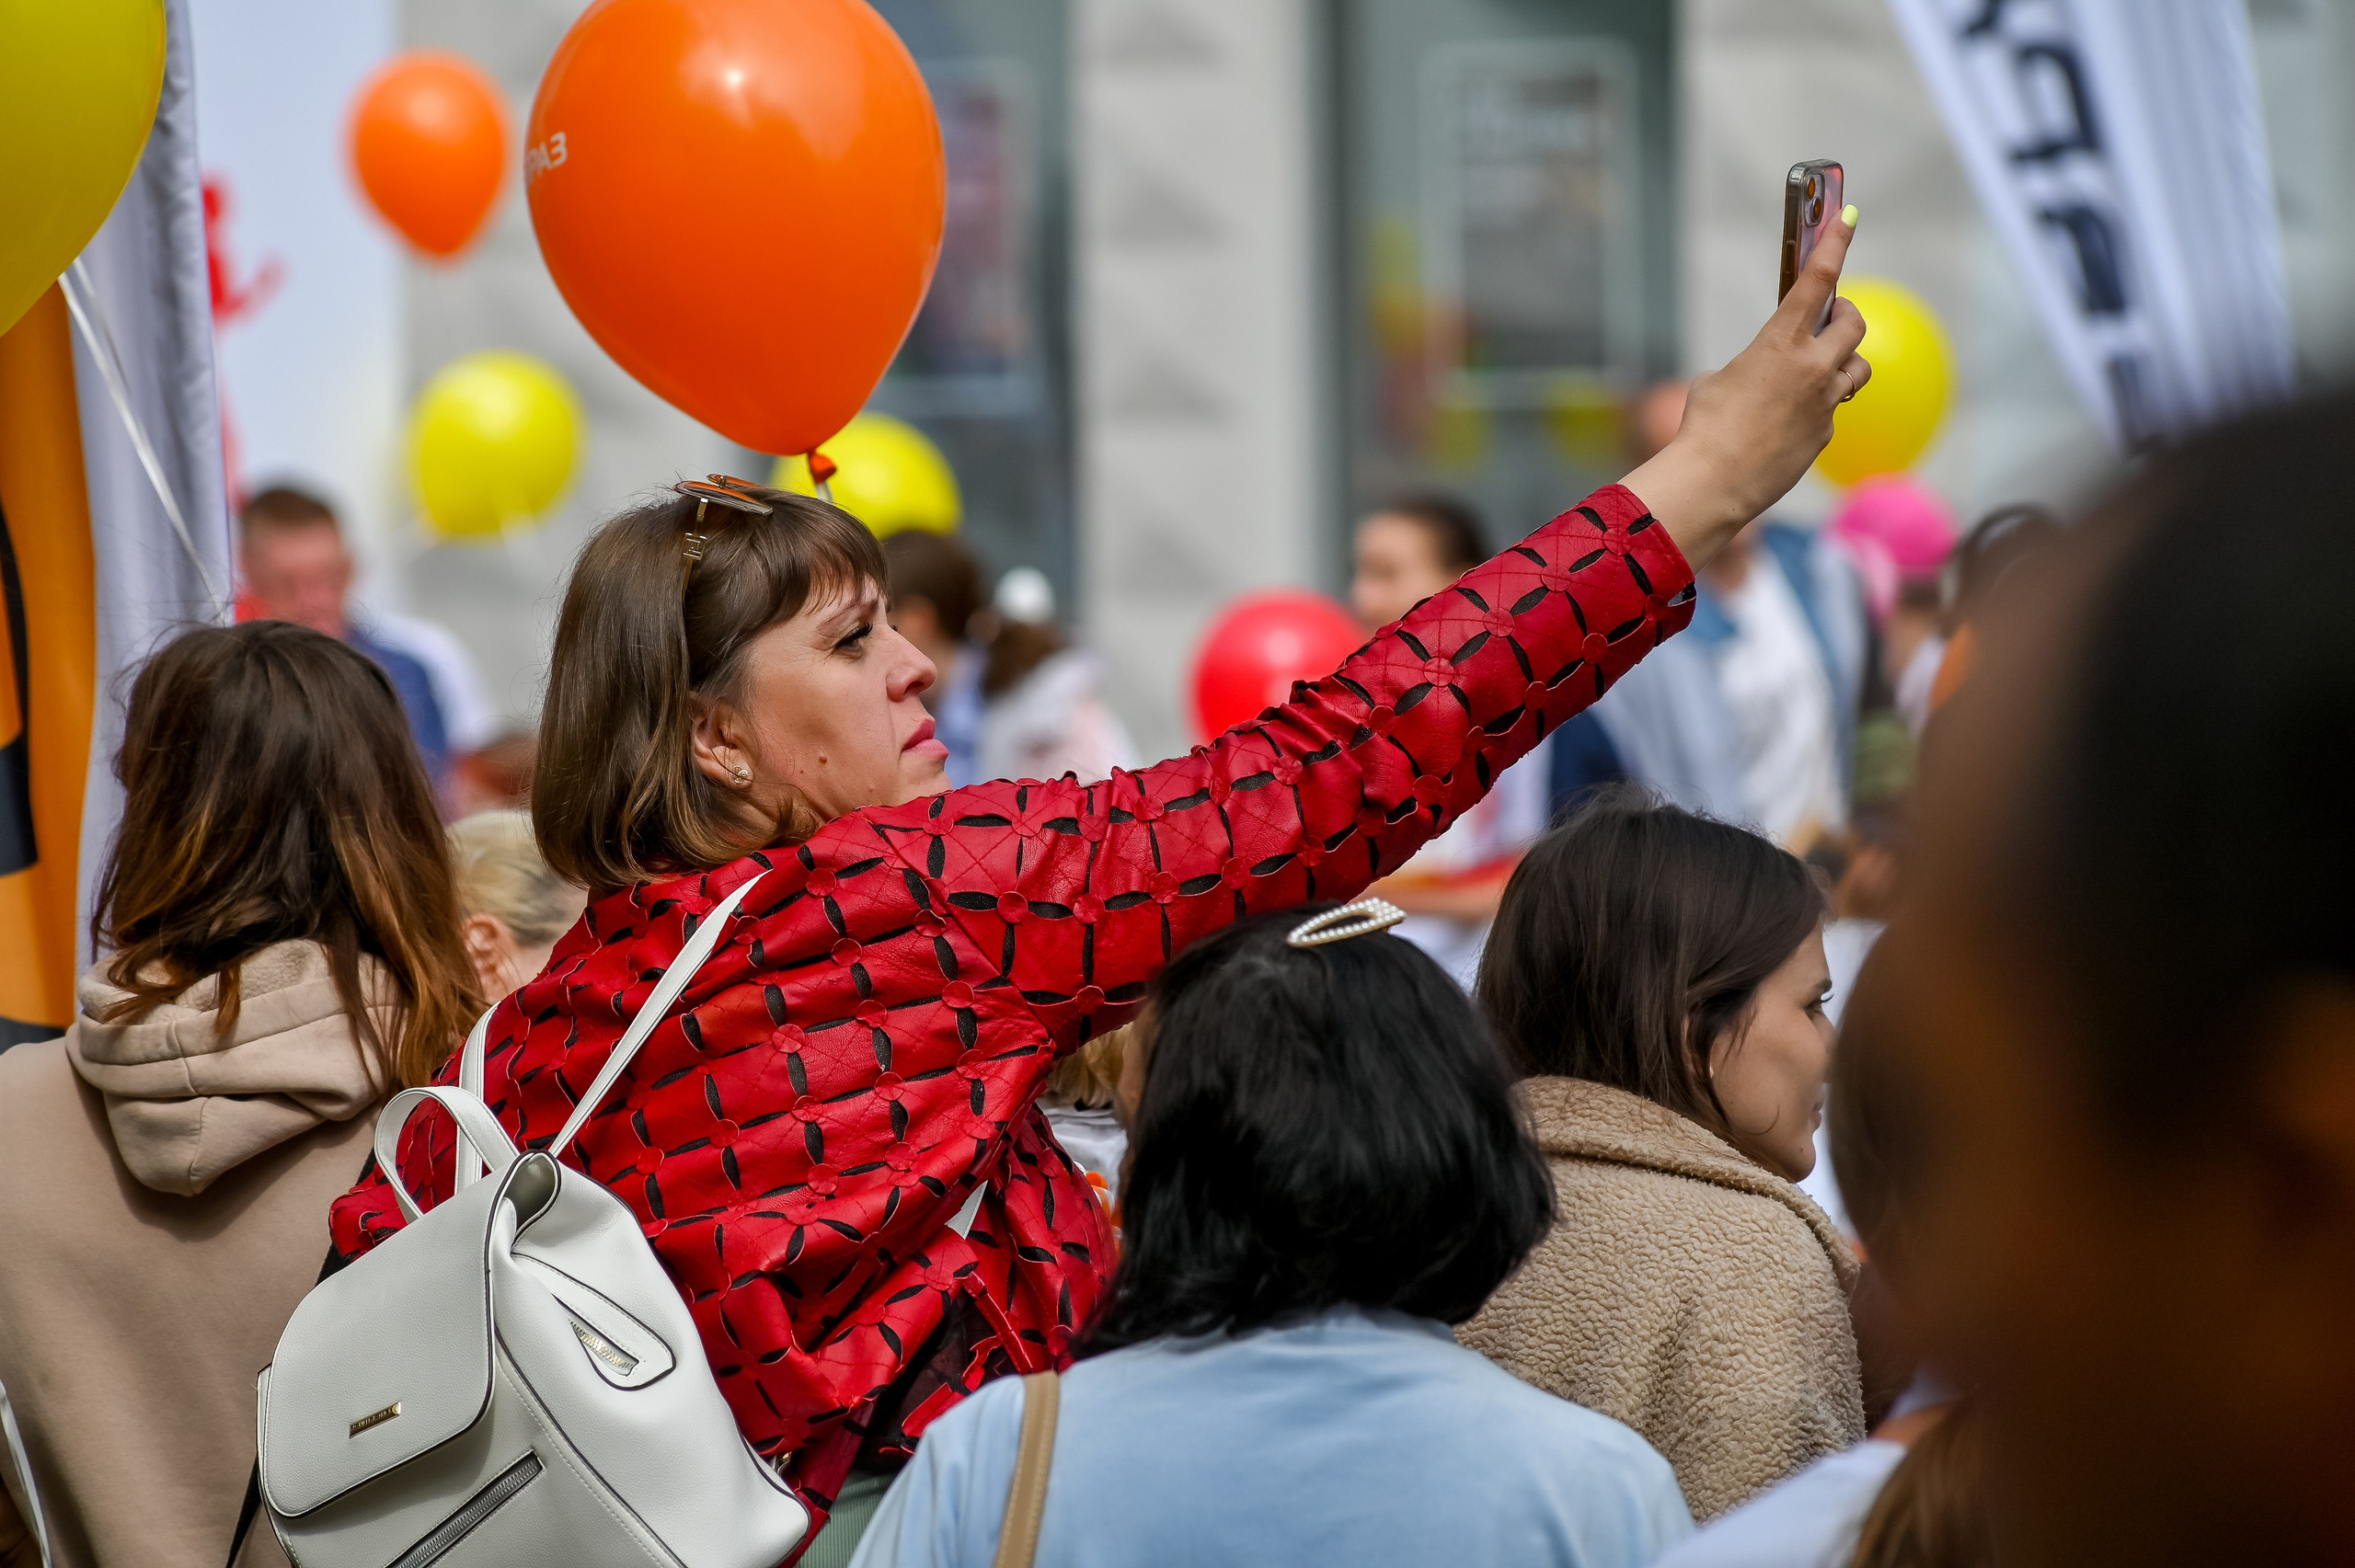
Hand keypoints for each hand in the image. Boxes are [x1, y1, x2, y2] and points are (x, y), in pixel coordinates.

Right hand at [1623, 207, 1870, 569]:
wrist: (1714, 482)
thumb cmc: (1704, 428)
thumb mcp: (1716, 382)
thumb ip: (1750, 366)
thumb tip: (1764, 379)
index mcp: (1780, 342)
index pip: (1818, 279)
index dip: (1835, 243)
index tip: (1848, 216)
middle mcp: (1812, 367)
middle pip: (1854, 325)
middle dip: (1845, 317)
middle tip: (1833, 318)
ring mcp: (1824, 403)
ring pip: (1856, 369)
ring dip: (1843, 363)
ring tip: (1820, 372)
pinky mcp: (1824, 435)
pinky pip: (1831, 410)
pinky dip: (1816, 407)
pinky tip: (1787, 423)